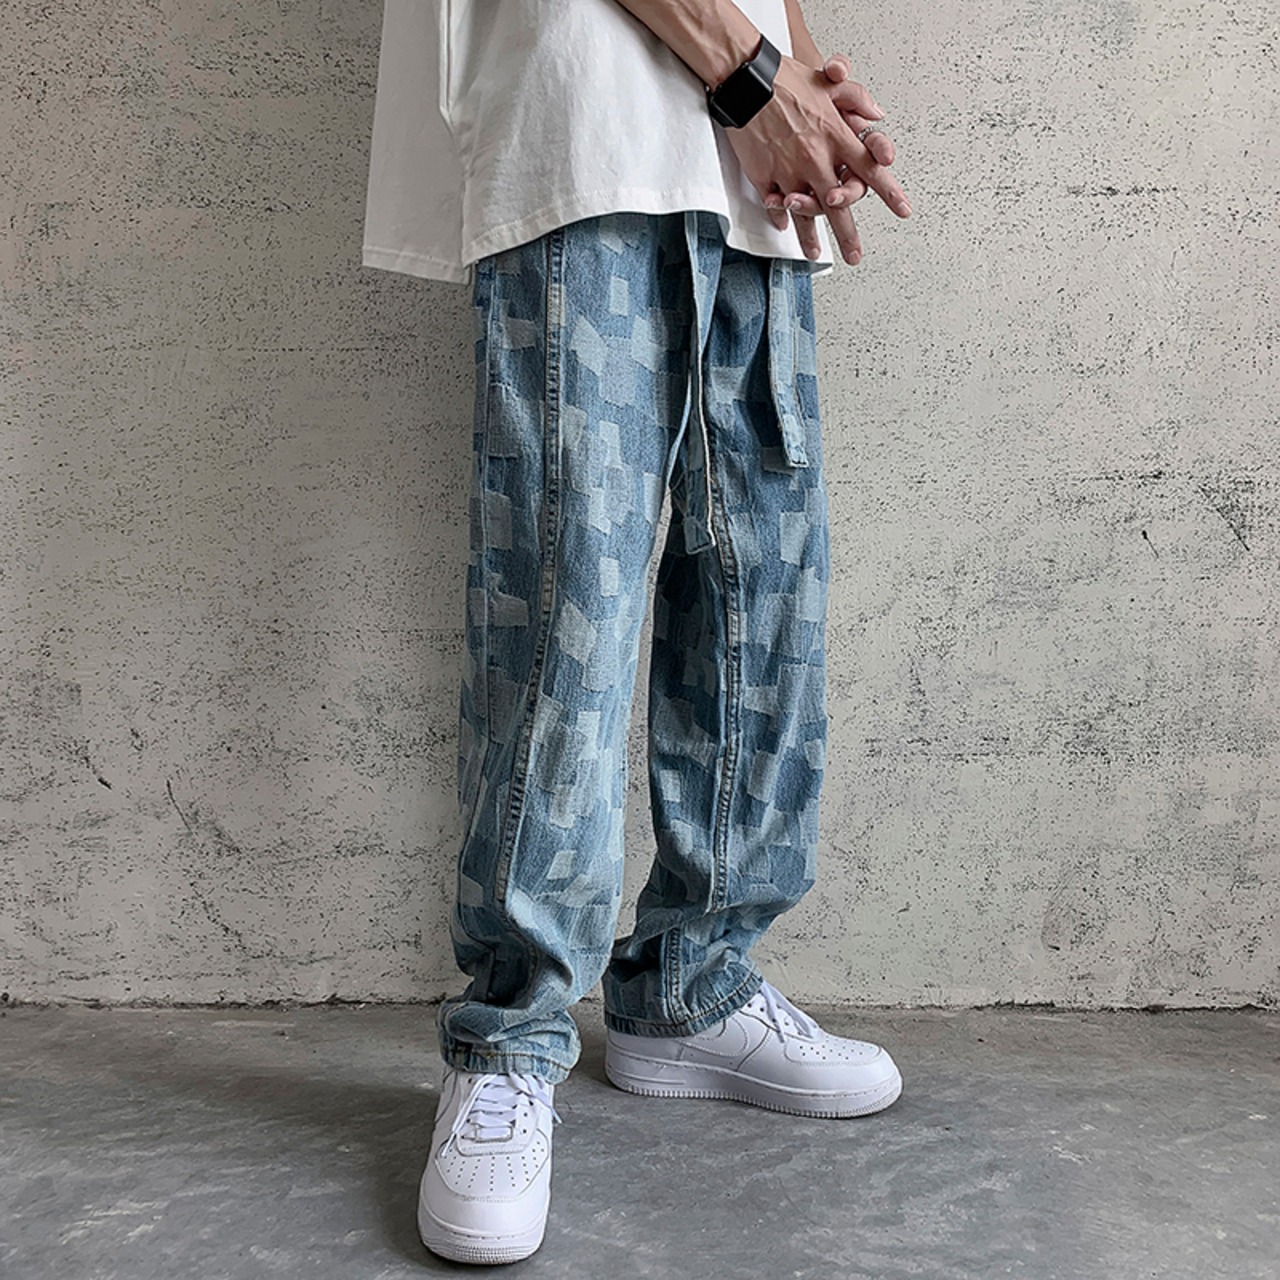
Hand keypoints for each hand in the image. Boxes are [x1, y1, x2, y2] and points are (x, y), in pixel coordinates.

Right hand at [758, 54, 911, 266]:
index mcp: (836, 138)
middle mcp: (816, 159)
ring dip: (809, 237)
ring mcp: (789, 171)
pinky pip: (774, 204)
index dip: (889, 192)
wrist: (746, 81)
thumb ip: (856, 99)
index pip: (870, 170)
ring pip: (804, 213)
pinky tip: (783, 224)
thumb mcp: (828, 83)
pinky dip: (779, 216)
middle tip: (854, 256)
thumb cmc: (785, 80)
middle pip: (838, 205)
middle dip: (848, 235)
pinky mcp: (764, 176)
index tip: (902, 210)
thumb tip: (876, 114)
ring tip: (814, 253)